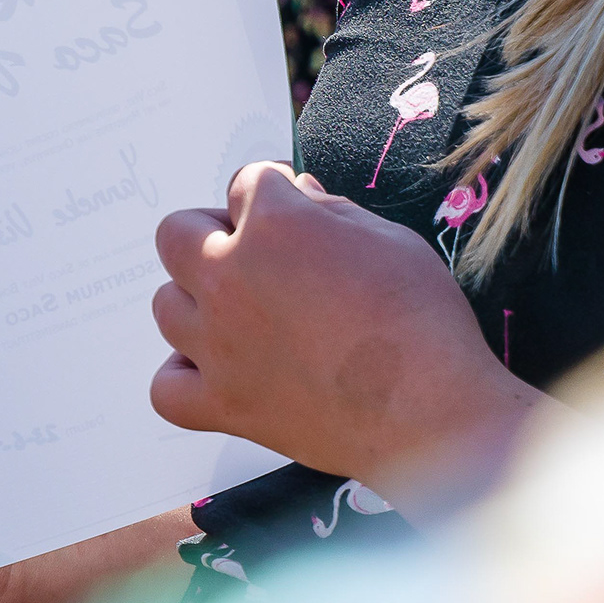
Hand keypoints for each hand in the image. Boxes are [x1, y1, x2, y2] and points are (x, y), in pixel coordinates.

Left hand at [147, 162, 535, 513]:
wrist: (438, 419)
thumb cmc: (425, 324)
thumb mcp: (391, 240)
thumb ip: (331, 211)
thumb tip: (296, 194)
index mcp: (273, 224)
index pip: (245, 183)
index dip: (273, 194)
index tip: (293, 212)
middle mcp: (229, 277)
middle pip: (177, 234)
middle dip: (213, 235)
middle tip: (258, 258)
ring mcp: (219, 344)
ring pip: (167, 305)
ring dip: (197, 303)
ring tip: (242, 316)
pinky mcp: (225, 405)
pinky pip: (165, 387)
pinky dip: (183, 378)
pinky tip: (215, 371)